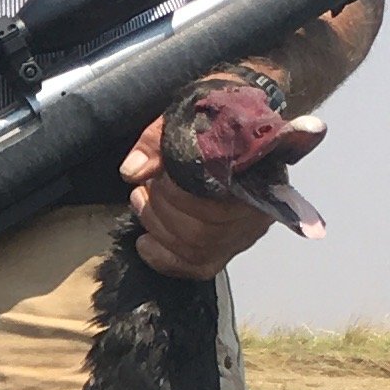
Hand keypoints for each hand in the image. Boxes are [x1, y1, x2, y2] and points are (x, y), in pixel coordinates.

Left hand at [121, 115, 276, 280]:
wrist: (236, 135)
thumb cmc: (212, 129)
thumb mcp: (184, 122)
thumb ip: (155, 142)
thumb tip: (132, 172)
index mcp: (257, 173)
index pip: (217, 195)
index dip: (177, 191)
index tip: (159, 174)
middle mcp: (258, 210)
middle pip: (204, 228)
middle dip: (161, 210)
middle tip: (142, 190)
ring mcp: (246, 234)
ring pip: (199, 248)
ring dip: (158, 228)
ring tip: (141, 203)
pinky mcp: (230, 250)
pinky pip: (199, 267)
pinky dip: (166, 260)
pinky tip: (145, 243)